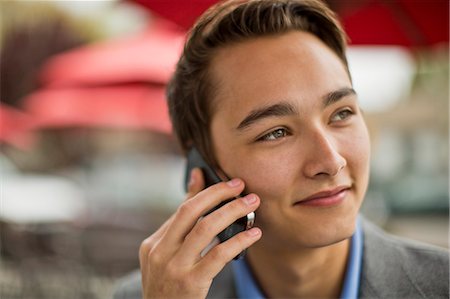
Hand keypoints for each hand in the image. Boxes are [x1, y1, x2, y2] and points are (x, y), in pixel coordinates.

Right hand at [139, 168, 261, 298]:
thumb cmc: (171, 285)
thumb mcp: (168, 256)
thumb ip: (183, 223)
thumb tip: (196, 176)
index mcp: (153, 244)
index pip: (182, 210)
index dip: (207, 192)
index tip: (227, 182)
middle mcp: (160, 252)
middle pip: (190, 211)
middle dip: (218, 194)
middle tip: (240, 185)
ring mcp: (174, 267)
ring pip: (205, 228)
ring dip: (231, 211)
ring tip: (251, 203)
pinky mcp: (191, 282)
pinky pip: (219, 255)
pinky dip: (239, 241)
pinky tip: (253, 235)